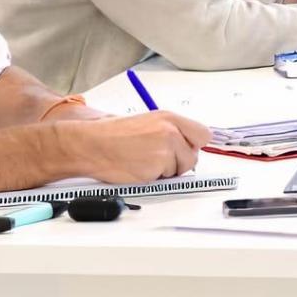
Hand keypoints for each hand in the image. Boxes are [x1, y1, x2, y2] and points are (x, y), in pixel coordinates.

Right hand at [58, 111, 210, 183]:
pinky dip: (154, 178)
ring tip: (144, 161)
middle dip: (181, 161)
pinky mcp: (156, 168)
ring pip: (180, 169)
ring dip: (166, 171)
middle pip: (194, 156)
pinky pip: (165, 179)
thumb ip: (171, 131)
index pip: (202, 134)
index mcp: (169, 118)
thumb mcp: (148, 122)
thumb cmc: (114, 134)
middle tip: (163, 160)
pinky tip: (138, 168)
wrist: (93, 144)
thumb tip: (188, 144)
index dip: (194, 145)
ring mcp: (165, 150)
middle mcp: (170, 132)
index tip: (187, 149)